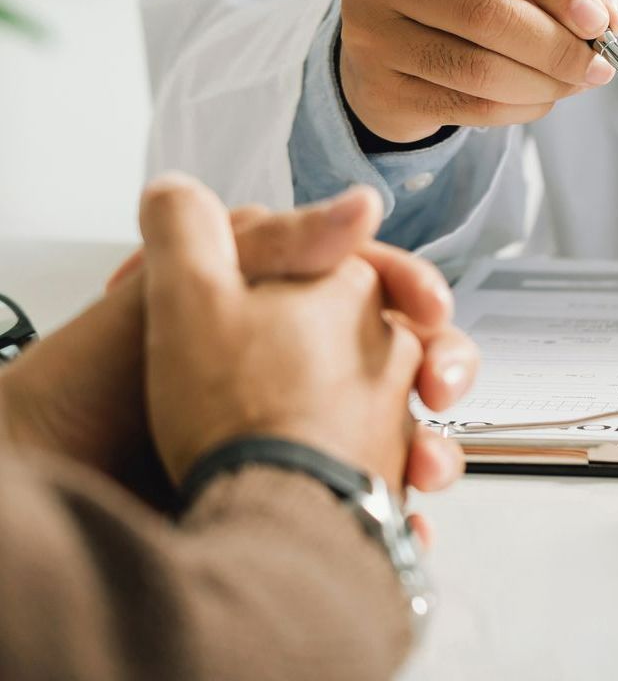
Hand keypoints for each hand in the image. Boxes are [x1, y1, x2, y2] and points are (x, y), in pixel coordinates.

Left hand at [2, 188, 475, 497]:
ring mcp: (308, 425)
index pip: (375, 279)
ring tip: (427, 467)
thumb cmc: (117, 386)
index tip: (429, 309)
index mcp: (283, 302)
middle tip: (440, 388)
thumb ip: (274, 236)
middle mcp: (302, 360)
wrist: (73, 482)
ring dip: (434, 445)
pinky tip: (410, 514)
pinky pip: (378, 497)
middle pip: (407, 350)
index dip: (411, 287)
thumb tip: (364, 202)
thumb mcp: (189, 289)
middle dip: (444, 365)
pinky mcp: (306, 490)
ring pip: (406, 425)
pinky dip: (403, 509)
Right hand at [336, 0, 617, 141]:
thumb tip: (607, 12)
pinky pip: (467, 107)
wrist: (393, 42)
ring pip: (479, 69)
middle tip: (596, 66)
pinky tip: (537, 97)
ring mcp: (373, 33)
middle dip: (559, 47)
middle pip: (489, 11)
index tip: (596, 18)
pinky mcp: (379, 88)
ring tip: (573, 81)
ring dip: (544, 83)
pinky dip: (519, 109)